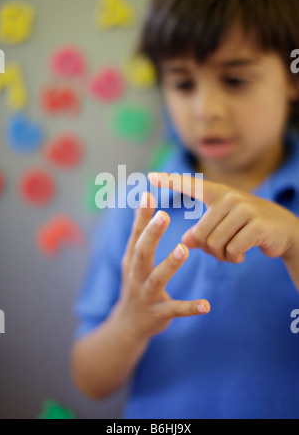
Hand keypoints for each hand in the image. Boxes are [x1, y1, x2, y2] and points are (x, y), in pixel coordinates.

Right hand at [117, 192, 209, 340]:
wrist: (128, 324)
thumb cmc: (135, 283)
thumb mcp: (133, 259)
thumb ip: (140, 233)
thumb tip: (145, 198)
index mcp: (132, 260)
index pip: (136, 234)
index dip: (141, 215)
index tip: (148, 194)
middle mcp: (136, 275)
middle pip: (141, 252)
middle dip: (151, 234)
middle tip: (163, 215)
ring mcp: (146, 295)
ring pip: (157, 278)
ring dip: (170, 263)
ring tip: (184, 248)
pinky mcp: (158, 314)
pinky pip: (175, 309)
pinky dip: (190, 307)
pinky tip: (206, 305)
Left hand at [148, 172, 298, 263]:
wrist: (284, 231)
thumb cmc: (248, 227)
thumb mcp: (224, 225)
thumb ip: (203, 230)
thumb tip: (186, 241)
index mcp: (218, 193)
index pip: (191, 185)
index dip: (170, 181)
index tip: (150, 176)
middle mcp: (229, 198)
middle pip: (200, 234)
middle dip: (208, 250)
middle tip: (222, 251)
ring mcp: (244, 210)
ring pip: (214, 244)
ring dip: (221, 255)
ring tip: (232, 252)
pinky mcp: (256, 225)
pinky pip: (231, 250)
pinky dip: (233, 258)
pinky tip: (241, 255)